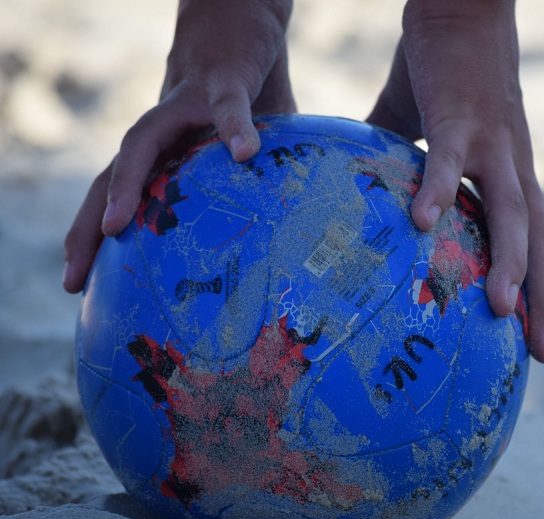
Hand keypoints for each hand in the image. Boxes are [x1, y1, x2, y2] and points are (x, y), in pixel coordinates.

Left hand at [63, 0, 295, 293]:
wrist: (247, 23)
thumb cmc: (250, 92)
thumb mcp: (251, 149)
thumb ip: (258, 189)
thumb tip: (289, 239)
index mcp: (168, 151)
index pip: (120, 196)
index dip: (96, 238)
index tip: (81, 284)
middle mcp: (163, 130)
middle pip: (110, 177)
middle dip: (87, 227)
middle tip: (72, 279)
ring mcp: (186, 104)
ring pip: (141, 142)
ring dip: (125, 182)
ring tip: (115, 226)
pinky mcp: (224, 82)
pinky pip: (227, 107)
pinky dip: (235, 127)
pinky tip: (245, 151)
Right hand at [367, 0, 543, 362]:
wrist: (463, 5)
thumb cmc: (446, 67)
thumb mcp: (430, 127)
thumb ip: (410, 164)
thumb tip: (373, 193)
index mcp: (509, 171)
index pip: (533, 239)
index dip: (543, 287)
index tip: (539, 335)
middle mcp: (512, 164)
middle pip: (537, 240)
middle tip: (543, 352)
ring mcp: (490, 141)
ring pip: (508, 209)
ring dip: (509, 260)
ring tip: (500, 310)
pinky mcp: (459, 116)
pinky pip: (448, 158)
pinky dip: (439, 190)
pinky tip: (422, 224)